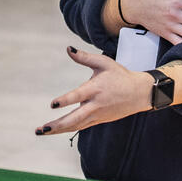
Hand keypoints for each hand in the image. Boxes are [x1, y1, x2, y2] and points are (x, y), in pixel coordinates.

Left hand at [35, 47, 151, 135]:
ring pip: (76, 125)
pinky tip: (56, 130)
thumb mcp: (104, 62)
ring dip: (59, 129)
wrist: (139, 93)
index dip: (65, 100)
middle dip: (57, 125)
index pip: (78, 96)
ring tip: (42, 131)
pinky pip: (81, 126)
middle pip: (75, 118)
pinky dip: (68, 129)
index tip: (52, 105)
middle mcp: (95, 104)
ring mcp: (98, 115)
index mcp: (95, 89)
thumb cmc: (120, 75)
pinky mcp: (99, 120)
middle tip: (42, 129)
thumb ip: (84, 57)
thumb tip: (68, 49)